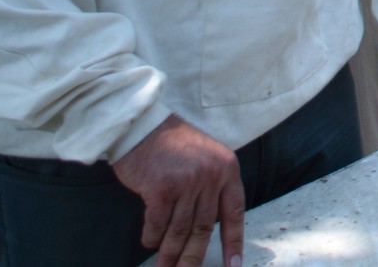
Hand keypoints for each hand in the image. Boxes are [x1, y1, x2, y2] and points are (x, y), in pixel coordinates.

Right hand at [111, 115, 243, 266]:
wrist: (142, 125)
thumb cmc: (171, 144)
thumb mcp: (205, 158)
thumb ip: (213, 187)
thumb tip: (210, 227)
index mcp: (227, 169)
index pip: (234, 213)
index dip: (234, 242)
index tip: (234, 265)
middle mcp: (211, 176)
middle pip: (204, 228)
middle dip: (194, 258)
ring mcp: (187, 182)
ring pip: (180, 231)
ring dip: (170, 254)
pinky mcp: (162, 189)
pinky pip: (157, 224)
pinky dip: (152, 237)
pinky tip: (149, 242)